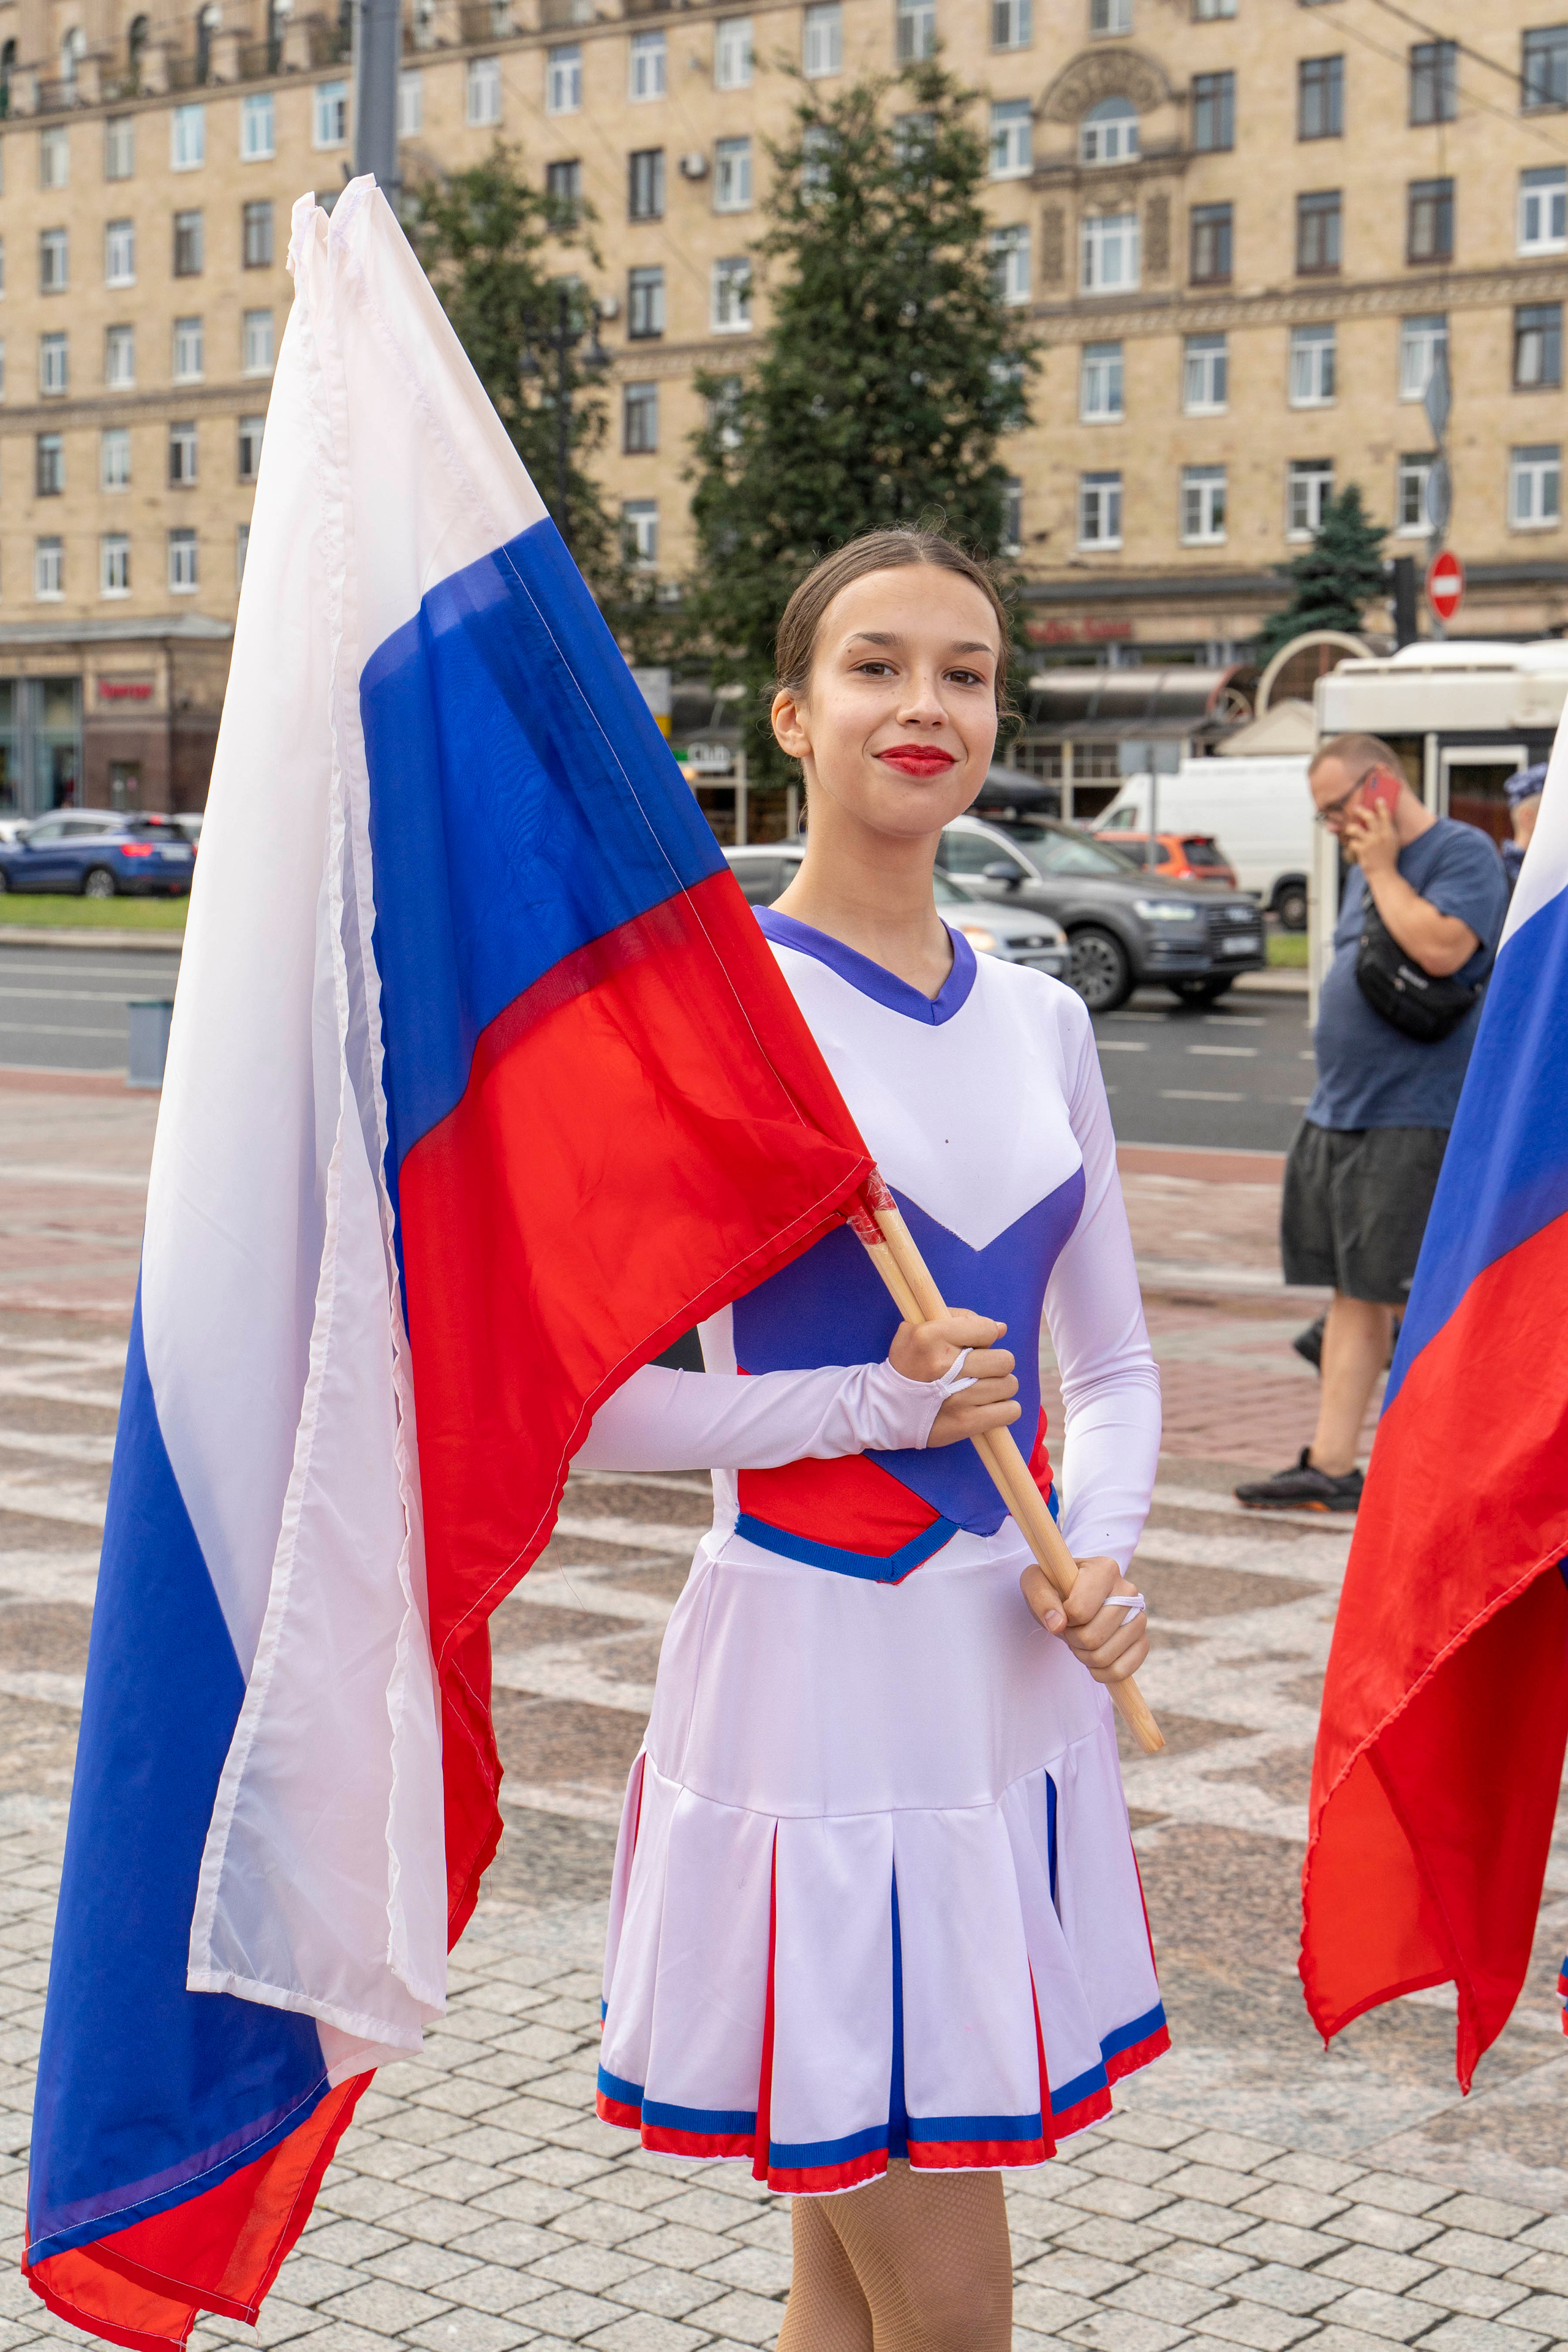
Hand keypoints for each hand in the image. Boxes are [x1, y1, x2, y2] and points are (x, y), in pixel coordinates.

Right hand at [888, 1311, 1019, 1447]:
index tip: (973, 1346)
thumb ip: (958, 1319)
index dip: (984, 1336)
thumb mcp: (918, 1329)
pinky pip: (1009, 1411)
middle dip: (996, 1363)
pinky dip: (1005, 1409)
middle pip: (1004, 1359)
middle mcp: (945, 1366)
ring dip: (1000, 1386)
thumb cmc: (908, 1364)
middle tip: (981, 1370)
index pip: (986, 1329)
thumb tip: (1001, 1328)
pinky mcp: (965, 1423)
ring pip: (1009, 1384)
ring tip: (982, 1388)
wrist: (886, 1407)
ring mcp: (957, 1397)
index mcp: (931, 1337)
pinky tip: (988, 1406)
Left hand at [1020, 1552, 1148, 1683]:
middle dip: (1072, 1640)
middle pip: (1093, 1637)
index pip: (1080, 1611)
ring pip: (1106, 1656)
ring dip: (1084, 1656)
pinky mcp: (1142, 1641)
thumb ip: (1041, 1598)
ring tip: (1080, 1639)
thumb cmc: (1053, 1587)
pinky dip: (1102, 1673)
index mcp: (1105, 1569)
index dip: (1064, 1620)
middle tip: (1069, 1628)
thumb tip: (1057, 1624)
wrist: (1071, 1598)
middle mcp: (1128, 1590)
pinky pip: (1123, 1670)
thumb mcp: (1036, 1583)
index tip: (1062, 1611)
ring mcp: (1139, 1617)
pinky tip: (1093, 1660)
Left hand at [1343, 797, 1398, 879]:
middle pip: (1369, 817)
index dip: (1381, 806)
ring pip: (1355, 828)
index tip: (1378, 799)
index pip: (1386, 815)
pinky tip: (1354, 847)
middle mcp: (1381, 836)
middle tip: (1355, 808)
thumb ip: (1387, 831)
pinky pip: (1352, 842)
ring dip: (1350, 828)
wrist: (1384, 874)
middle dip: (1361, 811)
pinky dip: (1352, 844)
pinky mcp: (1362, 850)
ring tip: (1350, 830)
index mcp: (1390, 833)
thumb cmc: (1387, 858)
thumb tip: (1381, 819)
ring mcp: (1371, 843)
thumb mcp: (1392, 843)